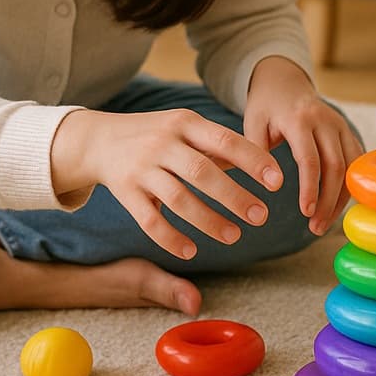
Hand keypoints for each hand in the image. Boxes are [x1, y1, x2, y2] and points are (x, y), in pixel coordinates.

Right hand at [50, 107, 283, 259]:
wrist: (98, 139)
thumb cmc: (156, 135)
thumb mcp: (185, 127)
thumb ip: (218, 145)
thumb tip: (264, 161)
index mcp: (184, 123)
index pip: (225, 140)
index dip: (253, 161)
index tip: (277, 181)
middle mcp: (162, 143)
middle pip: (202, 173)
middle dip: (234, 197)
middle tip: (261, 217)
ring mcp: (142, 168)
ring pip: (178, 199)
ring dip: (208, 221)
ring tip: (235, 236)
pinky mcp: (125, 192)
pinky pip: (149, 219)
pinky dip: (171, 238)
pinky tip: (191, 252)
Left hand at [244, 56, 362, 235]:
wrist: (284, 81)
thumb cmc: (266, 106)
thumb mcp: (253, 123)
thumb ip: (258, 152)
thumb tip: (270, 185)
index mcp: (300, 119)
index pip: (310, 160)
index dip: (311, 189)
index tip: (306, 212)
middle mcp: (326, 121)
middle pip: (336, 167)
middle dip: (328, 201)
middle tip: (316, 227)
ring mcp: (340, 125)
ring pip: (351, 167)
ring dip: (342, 197)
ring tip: (325, 222)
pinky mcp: (347, 132)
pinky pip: (356, 163)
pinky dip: (350, 185)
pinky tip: (337, 205)